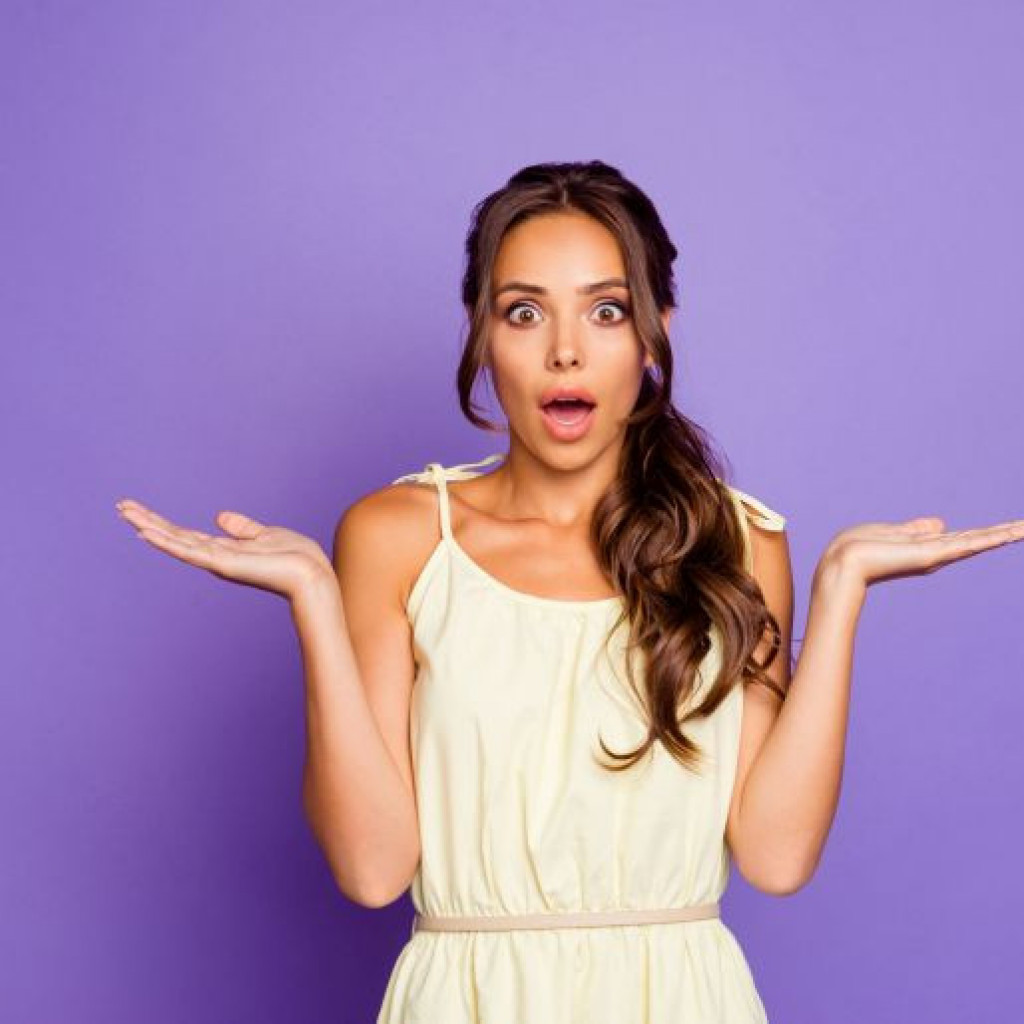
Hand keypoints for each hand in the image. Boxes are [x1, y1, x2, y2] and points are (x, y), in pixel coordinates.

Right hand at [115, 498, 334, 602]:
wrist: (312, 573)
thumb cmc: (295, 557)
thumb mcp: (264, 534)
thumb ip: (241, 528)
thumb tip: (220, 516)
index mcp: (224, 549)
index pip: (185, 534)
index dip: (161, 522)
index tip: (138, 509)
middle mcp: (215, 556)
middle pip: (174, 536)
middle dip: (147, 521)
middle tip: (120, 506)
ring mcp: (217, 561)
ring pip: (176, 542)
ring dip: (150, 527)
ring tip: (125, 513)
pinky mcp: (223, 564)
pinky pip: (189, 551)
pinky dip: (167, 542)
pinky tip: (147, 532)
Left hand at [819, 514, 1023, 590]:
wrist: (842, 563)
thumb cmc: (858, 548)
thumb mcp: (893, 532)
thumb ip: (917, 528)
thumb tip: (942, 523)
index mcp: (925, 547)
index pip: (961, 538)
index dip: (984, 533)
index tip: (1008, 528)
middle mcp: (934, 553)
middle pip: (976, 540)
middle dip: (1002, 534)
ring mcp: (935, 555)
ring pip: (978, 541)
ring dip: (1004, 534)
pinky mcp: (932, 555)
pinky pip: (968, 543)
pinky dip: (990, 538)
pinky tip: (1011, 533)